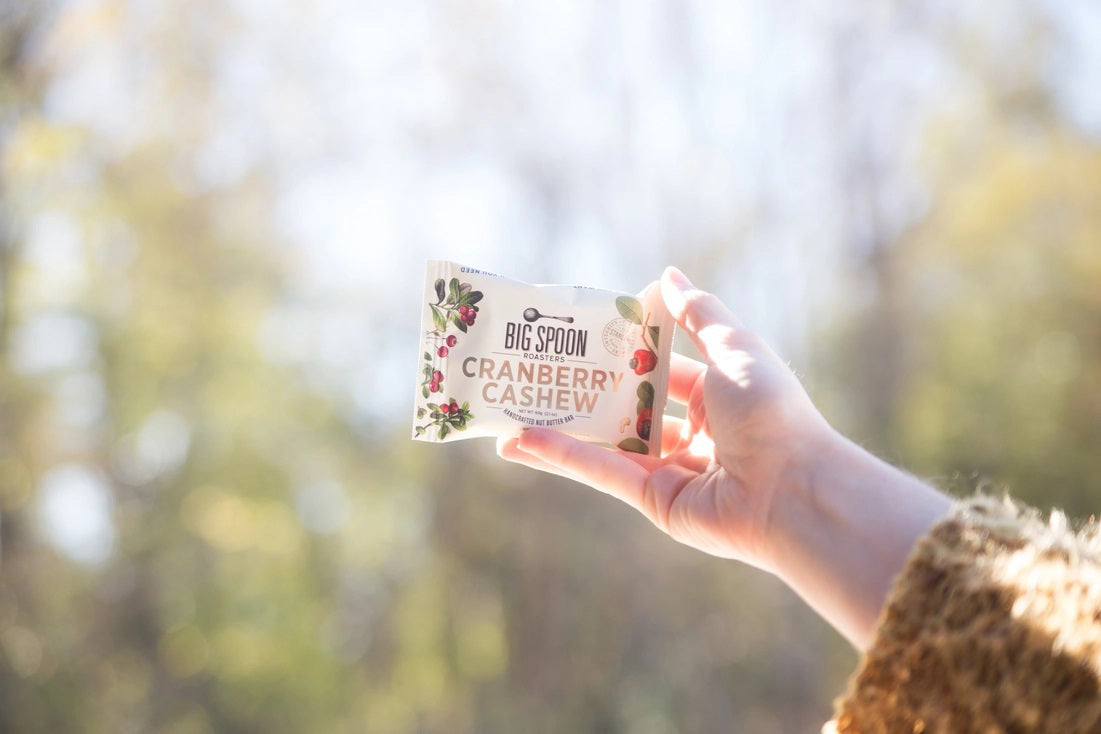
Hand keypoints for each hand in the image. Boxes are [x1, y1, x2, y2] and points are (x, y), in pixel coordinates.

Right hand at [498, 266, 833, 571]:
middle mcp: (694, 434)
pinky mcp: (656, 502)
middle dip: (582, 393)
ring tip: (508, 414)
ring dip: (558, 430)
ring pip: (606, 445)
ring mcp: (673, 471)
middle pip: (626, 409)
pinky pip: (604, 474)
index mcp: (717, 397)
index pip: (658, 370)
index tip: (579, 336)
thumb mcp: (735, 347)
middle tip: (535, 373)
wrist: (794, 489)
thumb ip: (698, 313)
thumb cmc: (772, 411)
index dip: (621, 353)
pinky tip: (522, 442)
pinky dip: (564, 456)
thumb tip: (667, 274)